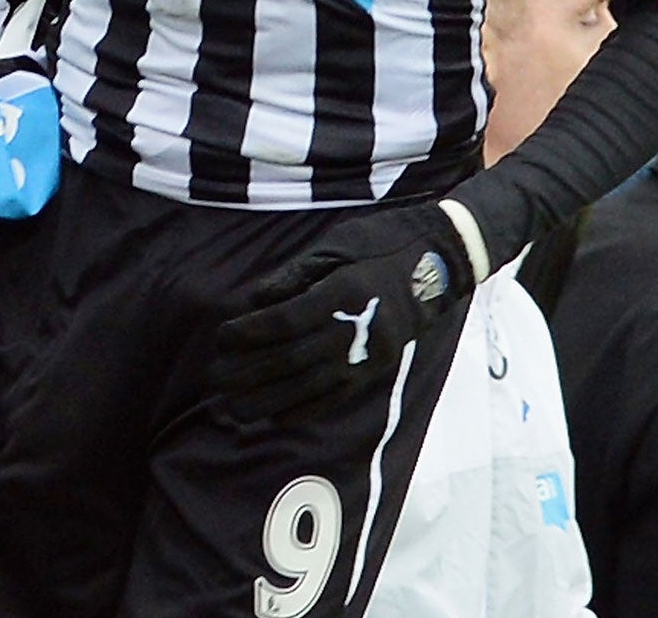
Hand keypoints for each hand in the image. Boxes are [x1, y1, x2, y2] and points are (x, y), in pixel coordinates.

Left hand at [211, 200, 477, 423]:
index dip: (250, 332)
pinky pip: (338, 395)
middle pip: (294, 358)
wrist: (441, 259)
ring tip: (237, 408)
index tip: (222, 337)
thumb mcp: (336, 244)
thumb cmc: (383, 241)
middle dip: (250, 372)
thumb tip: (255, 302)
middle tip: (216, 380)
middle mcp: (355, 328)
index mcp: (343, 291)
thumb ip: (294, 276)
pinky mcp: (378, 368)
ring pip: (312, 385)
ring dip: (270, 400)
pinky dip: (306, 408)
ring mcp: (369, 353)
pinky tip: (278, 416)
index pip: (285, 321)